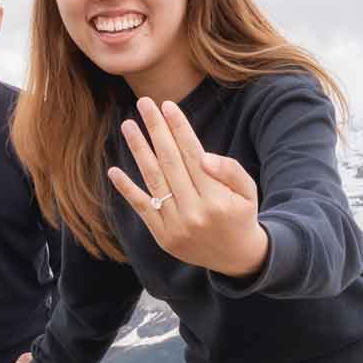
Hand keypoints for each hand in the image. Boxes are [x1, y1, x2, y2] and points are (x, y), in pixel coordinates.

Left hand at [108, 97, 269, 276]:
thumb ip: (230, 171)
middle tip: (143, 104)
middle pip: (170, 162)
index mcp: (217, 198)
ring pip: (154, 180)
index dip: (178, 128)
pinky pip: (143, 208)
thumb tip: (203, 156)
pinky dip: (127, 190)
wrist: (236, 258)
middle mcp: (194, 212)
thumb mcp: (248, 191)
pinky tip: (114, 171)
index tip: (167, 105)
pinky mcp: (162, 236)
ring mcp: (175, 226)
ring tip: (128, 126)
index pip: (192, 154)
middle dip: (156, 130)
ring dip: (139, 150)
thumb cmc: (241, 215)